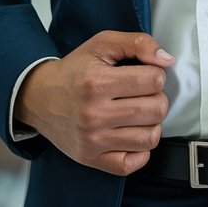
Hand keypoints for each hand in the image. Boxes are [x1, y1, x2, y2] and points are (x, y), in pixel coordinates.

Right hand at [14, 31, 174, 175]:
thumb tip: (167, 59)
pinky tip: (132, 133)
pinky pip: (133, 163)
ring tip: (140, 112)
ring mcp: (93, 141)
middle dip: (158, 97)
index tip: (144, 74)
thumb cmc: (76, 69)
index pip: (153, 80)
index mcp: (97, 82)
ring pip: (150, 138)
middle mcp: (94, 115)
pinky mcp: (92, 159)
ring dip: (152, 123)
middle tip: (144, 93)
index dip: (156, 74)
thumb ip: (138, 42)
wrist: (40, 98)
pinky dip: (141, 149)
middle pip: (156, 109)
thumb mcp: (102, 43)